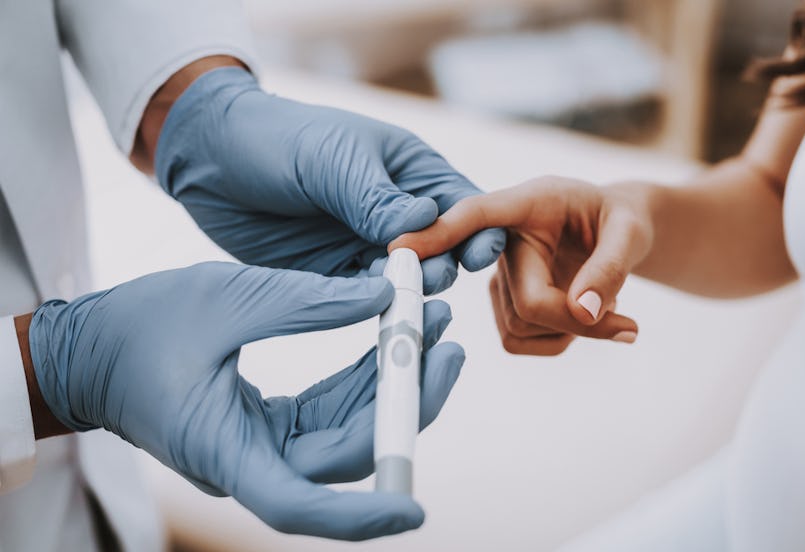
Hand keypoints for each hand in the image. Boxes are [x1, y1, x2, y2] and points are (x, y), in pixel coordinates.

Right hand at [27, 262, 463, 539]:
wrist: (86, 350)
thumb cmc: (138, 328)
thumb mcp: (227, 300)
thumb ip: (308, 303)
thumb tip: (385, 298)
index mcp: (226, 450)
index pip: (300, 506)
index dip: (360, 516)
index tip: (415, 511)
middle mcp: (251, 460)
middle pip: (347, 457)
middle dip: (405, 406)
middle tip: (447, 348)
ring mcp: (262, 444)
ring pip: (347, 431)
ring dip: (392, 385)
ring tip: (432, 329)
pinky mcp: (269, 424)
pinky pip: (330, 410)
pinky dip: (363, 378)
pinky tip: (393, 337)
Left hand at [154, 67, 504, 293]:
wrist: (211, 158)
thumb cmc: (279, 138)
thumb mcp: (333, 160)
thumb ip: (377, 197)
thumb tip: (429, 221)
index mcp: (409, 170)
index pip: (461, 202)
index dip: (476, 228)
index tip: (478, 250)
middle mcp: (396, 210)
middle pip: (442, 246)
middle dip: (444, 262)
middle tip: (431, 275)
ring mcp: (366, 243)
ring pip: (407, 276)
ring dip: (411, 287)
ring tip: (406, 293)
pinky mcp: (335, 272)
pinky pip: (367, 295)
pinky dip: (376, 304)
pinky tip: (377, 309)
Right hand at [393, 176, 651, 354]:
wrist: (617, 233)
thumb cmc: (621, 220)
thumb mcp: (631, 231)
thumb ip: (610, 266)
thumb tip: (584, 311)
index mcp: (527, 204)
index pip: (476, 216)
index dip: (439, 233)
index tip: (400, 247)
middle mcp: (503, 240)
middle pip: (527, 303)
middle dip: (579, 322)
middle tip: (630, 329)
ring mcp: (499, 276)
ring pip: (524, 328)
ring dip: (575, 331)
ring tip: (609, 307)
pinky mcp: (504, 306)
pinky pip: (521, 342)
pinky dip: (559, 341)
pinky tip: (580, 316)